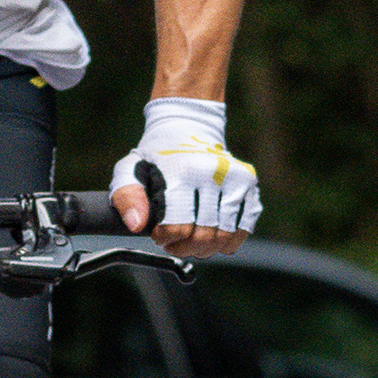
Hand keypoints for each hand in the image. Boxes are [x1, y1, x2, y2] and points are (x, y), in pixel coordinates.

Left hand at [111, 96, 260, 259]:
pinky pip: (244, 229)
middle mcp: (214, 174)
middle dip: (184, 248)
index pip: (177, 227)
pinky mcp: (250, 185)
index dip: (165, 240)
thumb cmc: (157, 155)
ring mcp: (236, 179)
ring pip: (224, 237)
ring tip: (191, 241)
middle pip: (203, 236)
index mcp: (183, 172)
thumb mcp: (131, 169)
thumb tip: (136, 225)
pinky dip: (228, 242)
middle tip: (174, 243)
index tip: (158, 235)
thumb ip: (127, 196)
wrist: (189, 128)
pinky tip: (213, 238)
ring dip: (206, 249)